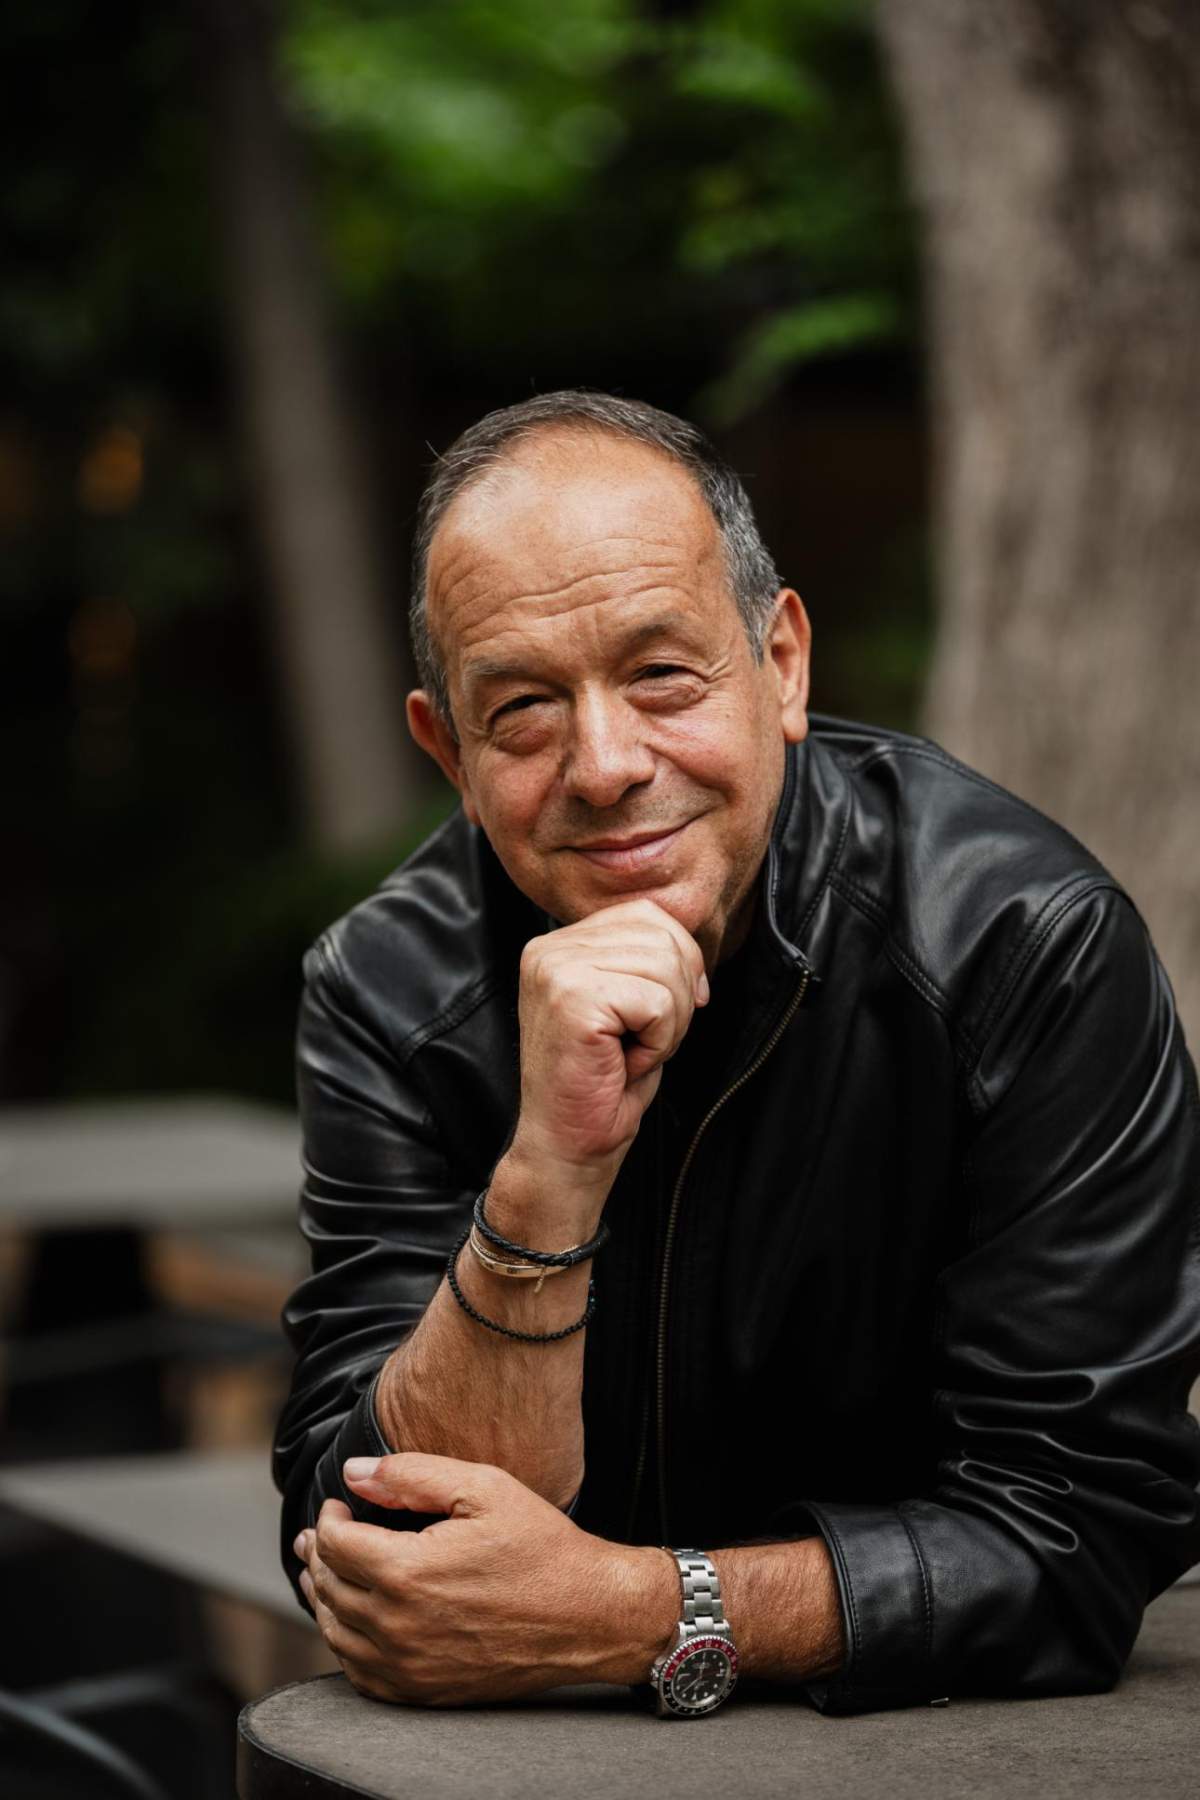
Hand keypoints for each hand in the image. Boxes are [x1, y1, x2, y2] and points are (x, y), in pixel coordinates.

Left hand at [293, 1451, 673, 1706]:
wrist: (588, 1616)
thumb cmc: (541, 1549)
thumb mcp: (483, 1488)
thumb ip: (411, 1475)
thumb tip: (354, 1472)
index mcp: (407, 1572)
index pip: (334, 1544)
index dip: (329, 1518)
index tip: (340, 1504)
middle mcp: (398, 1627)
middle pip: (328, 1586)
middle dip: (319, 1553)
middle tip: (321, 1534)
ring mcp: (409, 1667)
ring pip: (336, 1633)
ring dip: (324, 1597)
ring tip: (327, 1572)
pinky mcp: (424, 1692)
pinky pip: (360, 1675)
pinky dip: (345, 1645)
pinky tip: (353, 1623)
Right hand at [510, 896, 708, 1194]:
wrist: (567, 1147)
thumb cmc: (603, 1086)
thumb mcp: (629, 1007)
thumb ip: (647, 960)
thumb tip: (695, 936)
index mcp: (558, 943)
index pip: (648, 914)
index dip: (681, 961)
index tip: (668, 1012)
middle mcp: (549, 948)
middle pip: (663, 936)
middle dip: (677, 997)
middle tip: (643, 1043)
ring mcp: (556, 970)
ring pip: (666, 968)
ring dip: (668, 1024)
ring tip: (631, 1054)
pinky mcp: (572, 999)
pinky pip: (657, 1003)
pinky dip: (658, 1041)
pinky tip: (624, 1063)